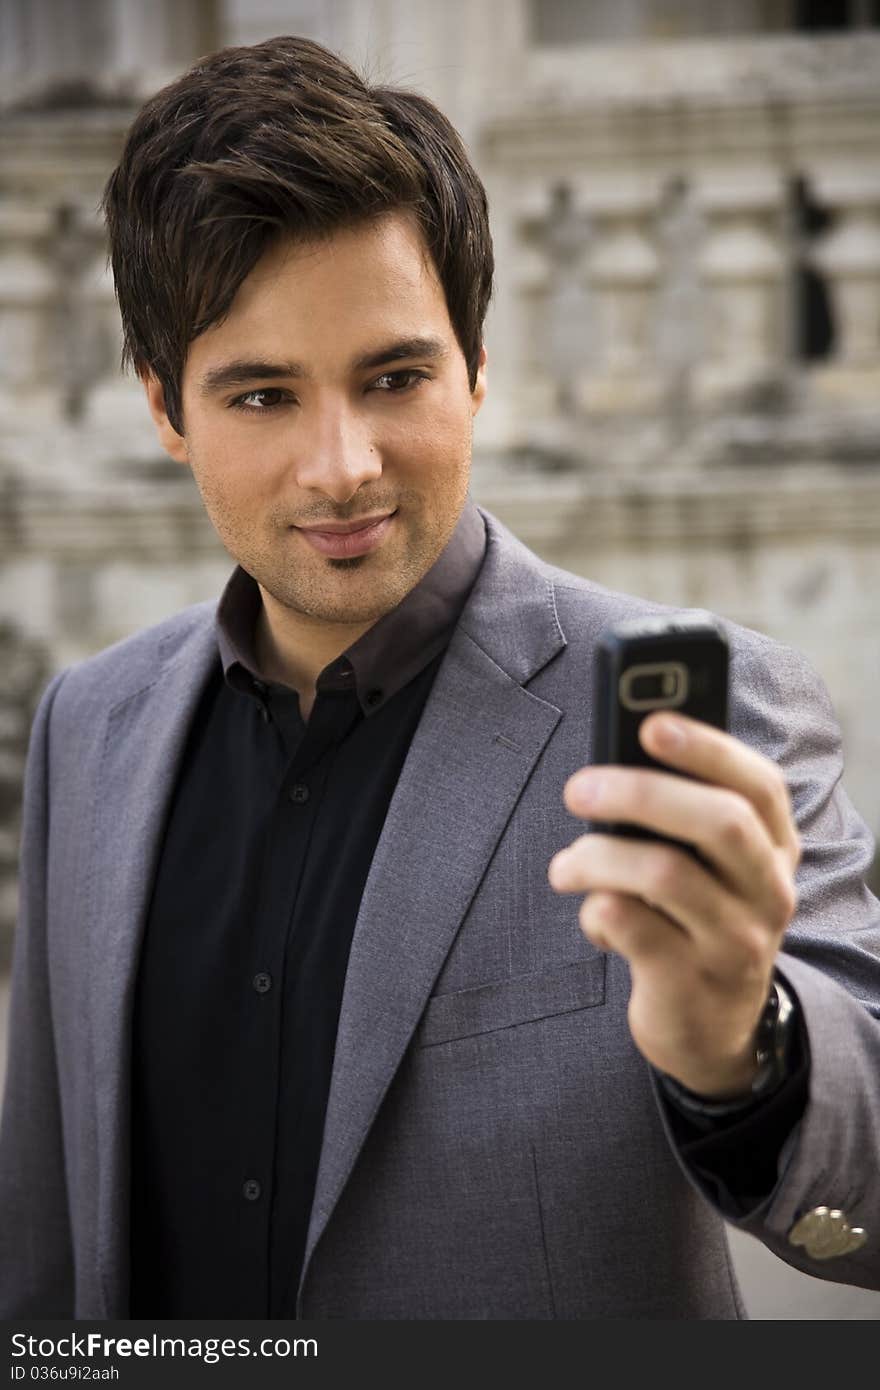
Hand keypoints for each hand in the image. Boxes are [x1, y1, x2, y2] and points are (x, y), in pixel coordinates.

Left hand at [547, 712, 800, 1097]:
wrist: (713, 1029)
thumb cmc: (696, 919)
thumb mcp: (709, 869)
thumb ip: (681, 819)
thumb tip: (612, 764)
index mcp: (774, 847)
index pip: (759, 784)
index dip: (707, 748)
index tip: (650, 724)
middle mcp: (767, 891)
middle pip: (719, 821)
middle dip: (640, 792)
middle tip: (577, 789)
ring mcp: (734, 940)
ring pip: (665, 874)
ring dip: (597, 856)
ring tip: (565, 866)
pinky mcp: (689, 981)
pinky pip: (630, 925)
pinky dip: (595, 911)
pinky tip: (593, 917)